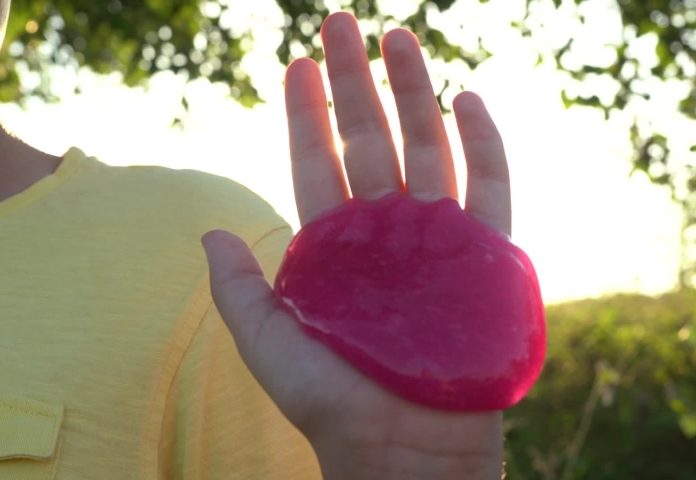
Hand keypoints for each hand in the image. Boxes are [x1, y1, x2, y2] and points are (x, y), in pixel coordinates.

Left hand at [202, 12, 509, 479]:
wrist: (403, 447)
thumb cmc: (333, 403)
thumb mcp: (267, 344)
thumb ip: (239, 287)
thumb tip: (206, 231)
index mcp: (336, 244)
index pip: (316, 161)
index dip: (304, 113)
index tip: (294, 64)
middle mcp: (386, 231)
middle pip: (369, 139)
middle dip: (355, 81)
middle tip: (341, 23)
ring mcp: (437, 238)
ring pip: (426, 148)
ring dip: (413, 92)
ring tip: (398, 38)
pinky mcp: (484, 256)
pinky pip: (488, 188)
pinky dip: (482, 143)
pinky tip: (467, 98)